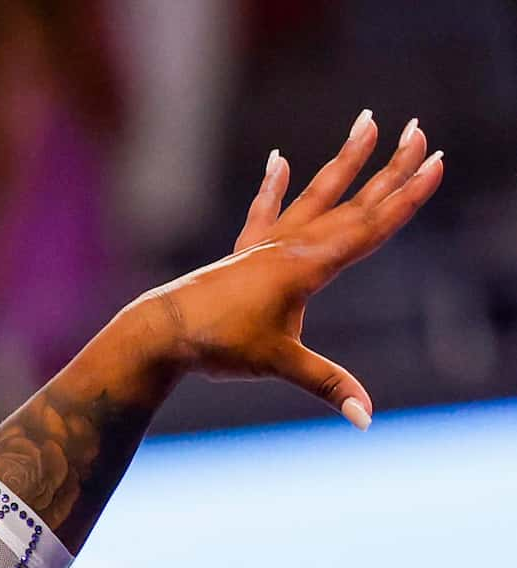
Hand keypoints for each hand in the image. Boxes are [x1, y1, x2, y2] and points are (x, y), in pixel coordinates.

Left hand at [143, 108, 443, 426]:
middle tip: (420, 129)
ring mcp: (266, 245)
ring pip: (316, 194)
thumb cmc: (218, 346)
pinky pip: (264, 213)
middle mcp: (291, 246)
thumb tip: (366, 419)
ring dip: (345, 160)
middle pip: (354, 201)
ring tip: (368, 120)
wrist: (158, 334)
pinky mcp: (242, 254)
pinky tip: (279, 160)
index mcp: (308, 267)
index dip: (407, 196)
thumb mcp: (279, 365)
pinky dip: (273, 187)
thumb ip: (328, 385)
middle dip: (391, 167)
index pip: (371, 226)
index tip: (435, 162)